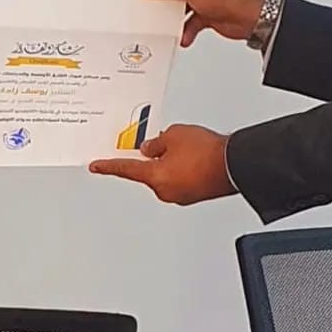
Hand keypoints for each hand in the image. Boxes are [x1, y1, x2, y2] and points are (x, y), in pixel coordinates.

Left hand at [89, 124, 236, 205]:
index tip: (96, 167)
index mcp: (154, 177)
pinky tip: (197, 157)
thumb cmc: (207, 152)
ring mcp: (180, 195)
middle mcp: (165, 191)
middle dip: (155, 157)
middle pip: (149, 172)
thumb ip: (155, 143)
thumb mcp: (174, 135)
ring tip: (190, 149)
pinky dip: (184, 169)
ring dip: (172, 163)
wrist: (234, 164)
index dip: (108, 166)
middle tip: (170, 143)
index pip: (125, 169)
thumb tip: (149, 149)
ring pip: (167, 175)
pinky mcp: (194, 195)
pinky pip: (182, 179)